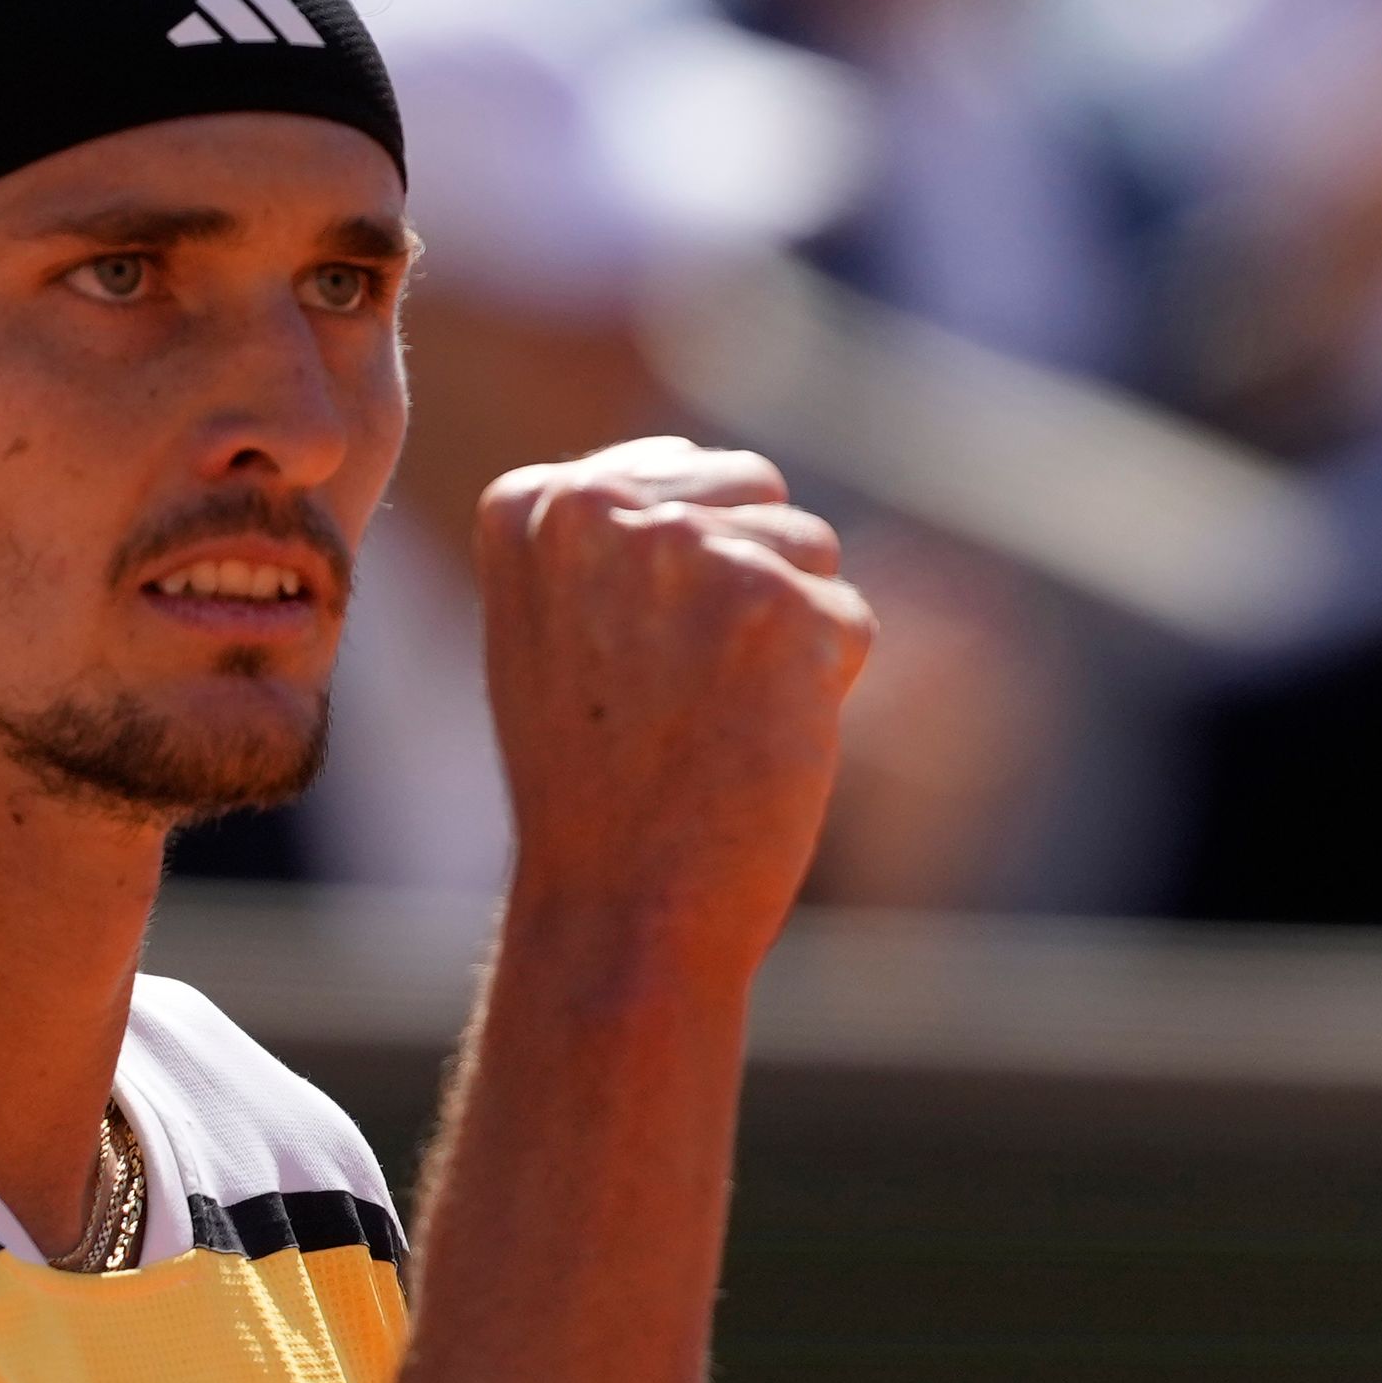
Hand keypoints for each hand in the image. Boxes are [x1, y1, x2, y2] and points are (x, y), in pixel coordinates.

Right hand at [475, 437, 874, 976]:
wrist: (619, 909)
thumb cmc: (593, 784)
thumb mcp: (557, 627)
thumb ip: (620, 533)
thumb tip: (721, 475)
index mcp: (533, 503)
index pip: (680, 473)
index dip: (685, 577)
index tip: (630, 664)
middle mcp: (603, 506)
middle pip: (754, 492)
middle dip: (748, 583)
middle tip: (681, 693)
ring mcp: (693, 552)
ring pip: (810, 547)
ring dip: (789, 632)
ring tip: (713, 717)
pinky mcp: (782, 606)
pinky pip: (849, 617)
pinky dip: (823, 686)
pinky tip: (755, 741)